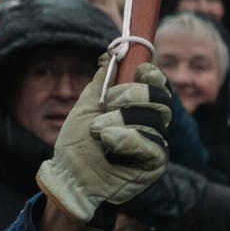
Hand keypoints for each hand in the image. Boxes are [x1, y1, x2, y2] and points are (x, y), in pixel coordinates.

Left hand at [36, 54, 170, 224]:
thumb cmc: (76, 144)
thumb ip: (101, 81)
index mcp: (136, 109)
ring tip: (98, 131)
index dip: (152, 75)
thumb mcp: (85, 106)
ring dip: (120, 120)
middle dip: (132, 95)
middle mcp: (150, 125)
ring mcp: (154, 145)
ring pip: (155, 120)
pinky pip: (154, 144)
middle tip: (108, 103)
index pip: (158, 86)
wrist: (67, 175)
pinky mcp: (154, 165)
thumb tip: (110, 55)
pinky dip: (129, 138)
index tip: (139, 70)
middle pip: (161, 99)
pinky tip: (109, 141)